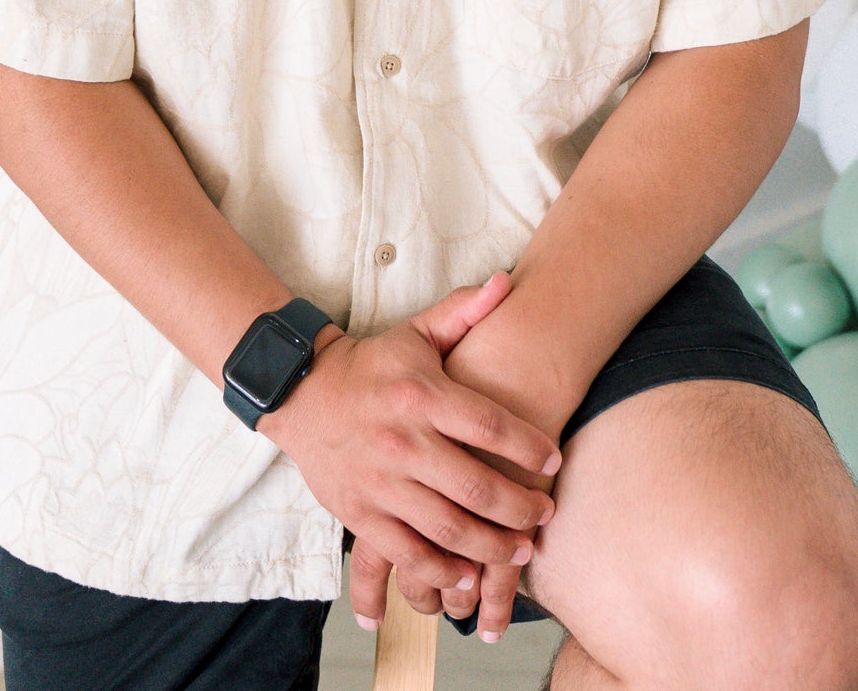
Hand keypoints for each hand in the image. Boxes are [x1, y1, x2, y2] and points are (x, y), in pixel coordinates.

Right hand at [260, 272, 560, 624]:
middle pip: (476, 488)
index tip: (553, 460)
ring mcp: (381, 483)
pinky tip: (469, 576)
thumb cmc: (373, 365)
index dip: (528, 447)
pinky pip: (409, 554)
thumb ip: (463, 311)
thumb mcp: (416, 333)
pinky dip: (442, 571)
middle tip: (544, 514)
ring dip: (491, 547)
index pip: (489, 426)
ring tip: (522, 551)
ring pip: (448, 528)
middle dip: (520, 508)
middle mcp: (403, 442)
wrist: (304, 394)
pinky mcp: (361, 515)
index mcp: (422, 395)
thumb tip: (506, 281)